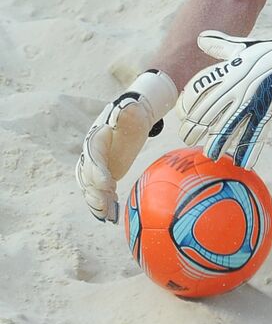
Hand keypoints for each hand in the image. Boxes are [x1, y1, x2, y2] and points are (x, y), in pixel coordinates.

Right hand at [76, 69, 177, 221]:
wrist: (131, 118)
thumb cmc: (132, 113)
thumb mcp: (130, 110)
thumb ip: (126, 111)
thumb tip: (125, 107)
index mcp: (95, 141)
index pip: (93, 159)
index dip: (98, 172)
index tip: (108, 183)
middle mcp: (90, 155)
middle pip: (88, 177)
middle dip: (95, 192)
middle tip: (104, 204)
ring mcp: (95, 167)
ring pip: (91, 188)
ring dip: (97, 202)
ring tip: (106, 215)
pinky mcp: (103, 175)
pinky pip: (100, 191)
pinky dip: (104, 203)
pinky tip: (110, 216)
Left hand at [176, 26, 271, 167]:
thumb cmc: (268, 51)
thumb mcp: (242, 46)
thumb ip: (220, 45)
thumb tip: (201, 38)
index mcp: (229, 73)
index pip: (201, 92)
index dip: (189, 106)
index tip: (183, 116)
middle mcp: (238, 88)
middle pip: (210, 113)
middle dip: (197, 128)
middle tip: (187, 138)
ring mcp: (253, 102)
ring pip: (230, 127)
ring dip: (219, 142)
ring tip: (209, 154)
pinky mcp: (269, 111)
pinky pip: (257, 134)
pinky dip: (250, 149)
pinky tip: (244, 162)